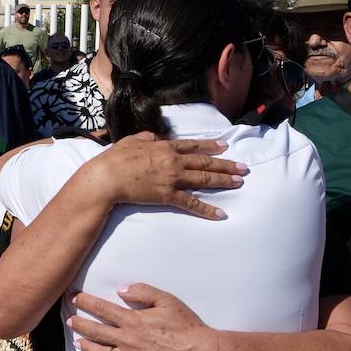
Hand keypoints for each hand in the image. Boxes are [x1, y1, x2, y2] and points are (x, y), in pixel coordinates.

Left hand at [69, 284, 217, 350]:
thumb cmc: (185, 325)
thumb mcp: (166, 300)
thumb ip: (142, 291)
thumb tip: (121, 289)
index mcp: (132, 320)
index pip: (102, 309)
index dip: (85, 302)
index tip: (73, 298)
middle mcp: (127, 340)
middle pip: (96, 331)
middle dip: (80, 324)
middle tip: (68, 320)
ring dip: (87, 347)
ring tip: (77, 342)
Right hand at [97, 131, 247, 219]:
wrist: (107, 177)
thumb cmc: (116, 158)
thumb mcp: (132, 140)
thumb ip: (147, 137)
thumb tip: (156, 136)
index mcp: (165, 147)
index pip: (193, 146)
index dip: (211, 145)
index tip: (225, 145)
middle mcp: (173, 161)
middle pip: (205, 162)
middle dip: (226, 164)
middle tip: (243, 167)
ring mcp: (172, 179)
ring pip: (204, 180)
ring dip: (224, 181)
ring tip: (239, 182)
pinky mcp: (168, 195)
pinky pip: (191, 203)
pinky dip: (207, 209)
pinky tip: (221, 213)